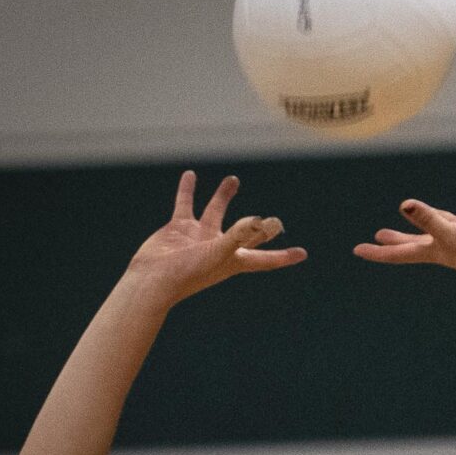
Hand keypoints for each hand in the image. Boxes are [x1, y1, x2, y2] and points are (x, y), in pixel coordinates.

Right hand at [124, 171, 306, 306]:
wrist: (152, 279)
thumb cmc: (189, 273)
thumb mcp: (218, 254)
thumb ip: (238, 236)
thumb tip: (257, 220)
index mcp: (234, 260)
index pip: (265, 258)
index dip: (283, 256)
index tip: (302, 253)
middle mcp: (220, 248)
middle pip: (246, 234)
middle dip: (259, 228)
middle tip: (275, 219)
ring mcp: (199, 237)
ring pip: (216, 211)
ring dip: (224, 196)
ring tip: (233, 179)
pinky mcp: (179, 227)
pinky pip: (185, 204)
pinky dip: (187, 190)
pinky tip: (190, 175)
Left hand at [354, 182, 455, 287]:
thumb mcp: (450, 234)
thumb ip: (427, 219)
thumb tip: (404, 205)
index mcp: (434, 250)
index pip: (399, 253)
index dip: (378, 252)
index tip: (357, 250)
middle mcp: (446, 241)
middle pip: (414, 238)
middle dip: (397, 237)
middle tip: (379, 234)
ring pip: (441, 219)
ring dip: (429, 214)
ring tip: (416, 208)